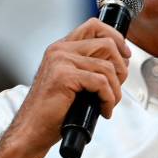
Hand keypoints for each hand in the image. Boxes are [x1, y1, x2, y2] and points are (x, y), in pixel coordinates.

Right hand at [9, 18, 131, 155]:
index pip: (94, 26)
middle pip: (107, 44)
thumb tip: (122, 60)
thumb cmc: (52, 111)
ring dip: (115, 89)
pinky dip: (108, 98)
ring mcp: (61, 61)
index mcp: (61, 48)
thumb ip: (91, 66)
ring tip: (108, 103)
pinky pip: (101, 83)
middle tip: (117, 87)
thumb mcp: (73, 81)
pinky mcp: (64, 77)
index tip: (125, 54)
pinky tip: (104, 109)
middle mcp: (60, 50)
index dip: (116, 37)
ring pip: (107, 66)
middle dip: (120, 67)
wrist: (31, 130)